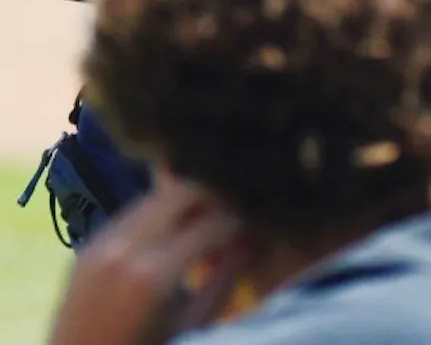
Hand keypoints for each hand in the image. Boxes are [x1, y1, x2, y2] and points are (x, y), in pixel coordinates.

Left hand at [48, 179, 247, 344]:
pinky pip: (133, 213)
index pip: (215, 222)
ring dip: (186, 204)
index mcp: (155, 274)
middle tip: (232, 218)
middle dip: (215, 198)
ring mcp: (101, 242)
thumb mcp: (191, 327)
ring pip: (157, 195)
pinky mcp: (88, 245)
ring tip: (204, 227)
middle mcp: (126, 247)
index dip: (243, 222)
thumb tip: (251, 244)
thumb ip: (223, 281)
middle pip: (183, 190)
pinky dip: (159, 216)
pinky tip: (171, 238)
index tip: (255, 229)